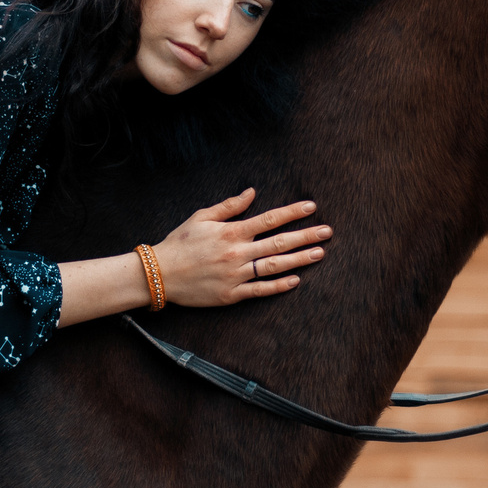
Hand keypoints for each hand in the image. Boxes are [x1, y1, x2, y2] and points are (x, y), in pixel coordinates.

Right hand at [154, 188, 329, 306]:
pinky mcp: (231, 294)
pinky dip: (278, 285)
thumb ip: (229, 206)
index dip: (293, 213)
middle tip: (327, 232)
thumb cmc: (180, 243)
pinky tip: (296, 280)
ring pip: (274, 266)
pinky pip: (260, 290)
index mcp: (231, 232)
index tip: (312, 207)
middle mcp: (237, 253)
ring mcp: (236, 275)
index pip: (269, 219)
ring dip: (299, 259)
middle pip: (279, 243)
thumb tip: (252, 192)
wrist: (160, 273)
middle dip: (305, 236)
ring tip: (319, 253)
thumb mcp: (202, 217)